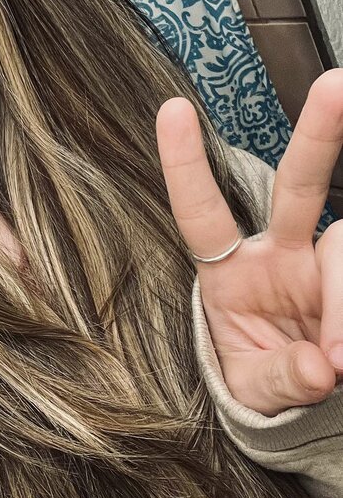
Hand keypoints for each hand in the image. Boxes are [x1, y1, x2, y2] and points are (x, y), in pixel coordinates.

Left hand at [156, 69, 342, 416]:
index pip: (202, 213)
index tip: (171, 109)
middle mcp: (282, 253)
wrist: (309, 409)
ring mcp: (326, 261)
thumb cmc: (264, 386)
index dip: (186, 164)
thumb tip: (319, 367)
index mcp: (231, 272)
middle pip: (300, 184)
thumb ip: (280, 379)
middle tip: (336, 88)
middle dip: (319, 134)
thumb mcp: (254, 394)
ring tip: (342, 363)